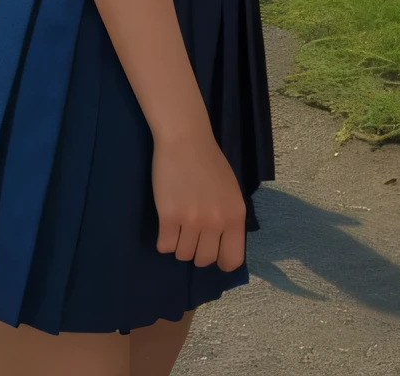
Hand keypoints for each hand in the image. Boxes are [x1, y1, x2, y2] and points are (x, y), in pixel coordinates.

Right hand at [152, 129, 246, 271]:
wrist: (185, 139)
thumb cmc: (209, 162)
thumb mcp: (230, 191)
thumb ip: (228, 218)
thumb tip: (220, 244)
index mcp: (235, 216)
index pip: (232, 260)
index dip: (220, 261)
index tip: (211, 251)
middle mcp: (216, 222)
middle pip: (204, 260)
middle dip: (195, 251)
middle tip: (190, 234)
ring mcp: (192, 220)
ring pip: (182, 254)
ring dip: (178, 245)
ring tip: (177, 227)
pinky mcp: (169, 216)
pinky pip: (165, 245)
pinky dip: (164, 240)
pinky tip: (166, 226)